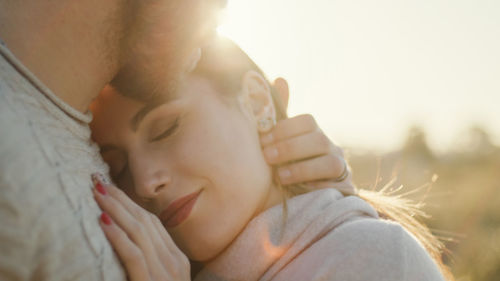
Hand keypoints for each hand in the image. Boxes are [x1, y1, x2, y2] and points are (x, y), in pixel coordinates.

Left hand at [91, 174, 190, 280]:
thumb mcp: (159, 279)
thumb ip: (150, 263)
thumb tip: (128, 242)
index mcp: (176, 259)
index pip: (153, 224)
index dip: (130, 204)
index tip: (110, 189)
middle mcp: (174, 262)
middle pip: (145, 222)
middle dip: (120, 200)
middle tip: (98, 181)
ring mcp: (165, 273)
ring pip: (139, 232)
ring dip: (115, 210)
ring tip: (97, 194)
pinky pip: (133, 255)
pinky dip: (118, 237)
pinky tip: (102, 222)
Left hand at [262, 78, 354, 194]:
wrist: (297, 204)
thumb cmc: (284, 169)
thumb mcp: (277, 145)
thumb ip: (277, 117)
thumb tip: (280, 78)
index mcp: (313, 134)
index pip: (306, 121)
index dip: (284, 129)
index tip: (262, 140)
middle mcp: (330, 148)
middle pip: (317, 138)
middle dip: (289, 147)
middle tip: (267, 157)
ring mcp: (340, 168)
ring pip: (330, 161)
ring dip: (301, 167)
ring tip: (280, 177)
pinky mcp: (345, 188)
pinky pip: (336, 183)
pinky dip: (314, 186)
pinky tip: (296, 191)